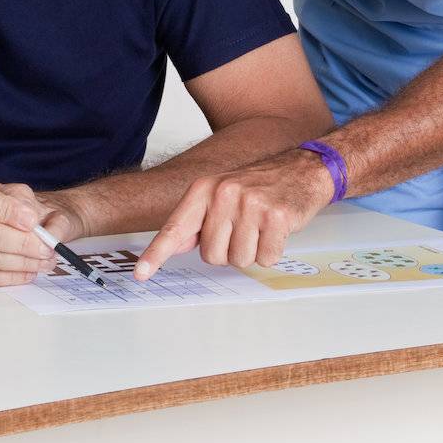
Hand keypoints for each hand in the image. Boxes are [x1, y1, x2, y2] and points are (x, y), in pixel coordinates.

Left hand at [134, 148, 334, 280]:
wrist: (302, 169)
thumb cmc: (258, 186)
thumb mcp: (221, 194)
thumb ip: (196, 221)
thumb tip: (173, 245)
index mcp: (204, 189)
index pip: (175, 228)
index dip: (157, 254)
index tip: (141, 273)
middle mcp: (224, 193)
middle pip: (212, 256)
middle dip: (229, 250)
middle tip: (244, 228)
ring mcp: (250, 204)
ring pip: (240, 260)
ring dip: (253, 251)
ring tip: (261, 227)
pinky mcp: (276, 216)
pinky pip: (266, 258)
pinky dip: (273, 251)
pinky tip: (276, 229)